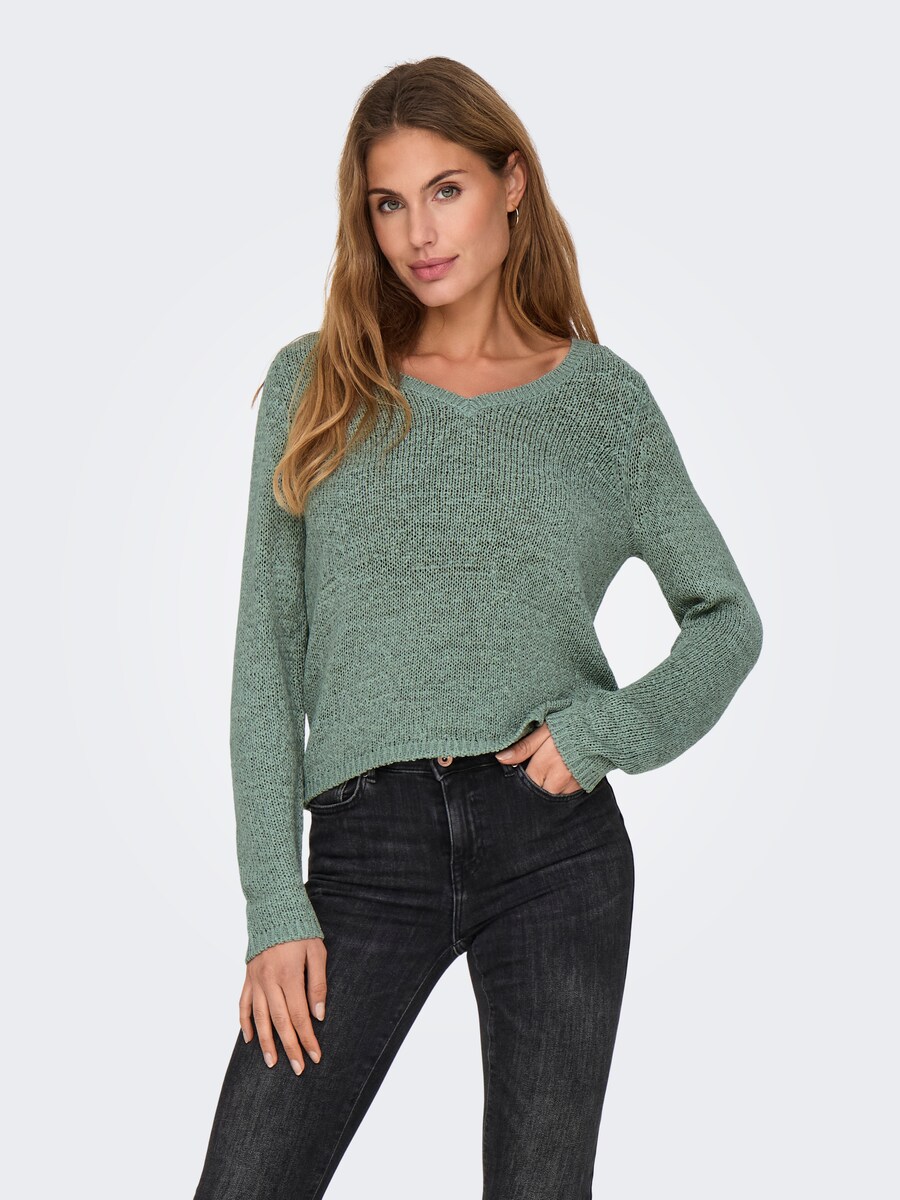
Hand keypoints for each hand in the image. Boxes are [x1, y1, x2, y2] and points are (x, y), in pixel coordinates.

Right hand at [239, 937, 326, 1075]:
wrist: (274, 909)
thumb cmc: (301, 930)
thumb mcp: (317, 951)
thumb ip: (318, 983)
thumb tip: (318, 1015)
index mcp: (289, 975)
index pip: (300, 1015)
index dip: (307, 1038)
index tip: (315, 1056)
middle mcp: (269, 980)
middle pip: (280, 1021)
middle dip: (290, 1047)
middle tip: (298, 1068)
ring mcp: (255, 980)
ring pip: (260, 1017)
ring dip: (266, 1042)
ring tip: (272, 1062)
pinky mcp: (247, 976)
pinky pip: (244, 1004)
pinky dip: (245, 1022)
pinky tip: (249, 1038)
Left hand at [494, 722, 581, 794]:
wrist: (602, 728)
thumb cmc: (571, 725)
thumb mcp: (544, 731)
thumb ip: (523, 747)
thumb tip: (501, 758)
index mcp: (545, 765)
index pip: (524, 782)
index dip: (520, 776)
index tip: (522, 767)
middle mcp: (557, 781)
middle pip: (537, 792)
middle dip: (533, 784)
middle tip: (536, 769)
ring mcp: (571, 786)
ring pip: (551, 795)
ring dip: (547, 786)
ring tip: (549, 770)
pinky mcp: (582, 786)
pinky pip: (565, 794)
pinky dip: (560, 787)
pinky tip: (561, 773)